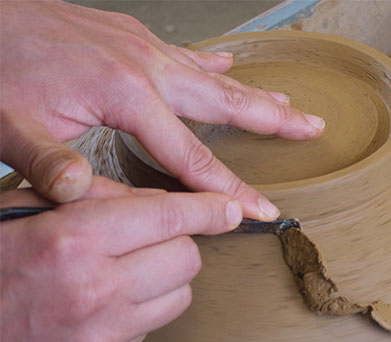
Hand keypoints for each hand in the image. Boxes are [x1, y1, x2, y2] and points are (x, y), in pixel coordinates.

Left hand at [0, 0, 324, 218]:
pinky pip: (187, 56)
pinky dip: (215, 66)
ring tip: (289, 104)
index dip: (230, 188)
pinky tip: (230, 66)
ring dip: (255, 92)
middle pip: (225, 102)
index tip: (262, 209)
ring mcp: (140, 46)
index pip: (190, 156)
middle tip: (313, 127)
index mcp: (124, 93)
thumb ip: (48, 160)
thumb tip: (83, 192)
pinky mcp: (130, 37)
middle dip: (275, 121)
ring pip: (213, 76)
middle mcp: (145, 65)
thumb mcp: (9, 123)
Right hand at [0, 177, 243, 341]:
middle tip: (152, 234)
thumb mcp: (23, 206)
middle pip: (187, 256)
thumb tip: (150, 199)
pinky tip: (112, 296)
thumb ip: (91, 195)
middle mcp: (96, 287)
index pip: (169, 215)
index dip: (208, 208)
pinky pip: (153, 324)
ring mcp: (103, 331)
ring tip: (129, 266)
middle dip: (180, 239)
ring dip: (166, 275)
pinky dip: (146, 305)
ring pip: (180, 294)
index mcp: (73, 239)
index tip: (228, 208)